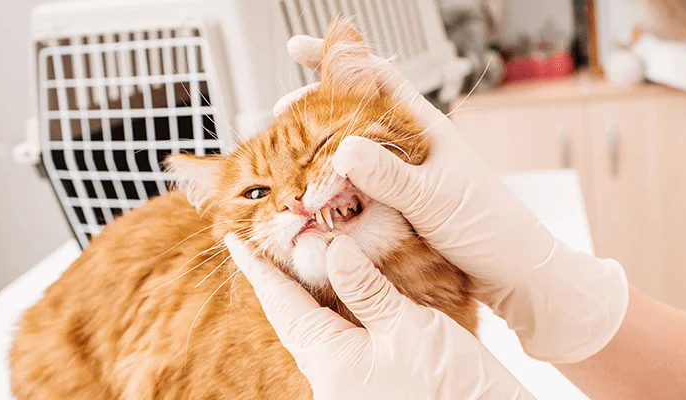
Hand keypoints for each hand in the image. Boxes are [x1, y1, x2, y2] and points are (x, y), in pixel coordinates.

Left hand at [225, 233, 533, 398]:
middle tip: (271, 239)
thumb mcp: (407, 327)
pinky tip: (343, 290)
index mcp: (329, 360)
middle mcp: (328, 376)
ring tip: (301, 256)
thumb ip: (365, 288)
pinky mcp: (367, 384)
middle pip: (293, 316)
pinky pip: (339, 339)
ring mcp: (346, 383)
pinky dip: (335, 309)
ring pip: (316, 327)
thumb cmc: (450, 387)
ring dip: (308, 291)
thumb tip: (332, 249)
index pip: (282, 304)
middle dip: (280, 278)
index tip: (235, 242)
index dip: (258, 270)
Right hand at [277, 35, 628, 363]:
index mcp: (426, 129)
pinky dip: (336, 190)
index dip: (339, 59)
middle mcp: (412, 148)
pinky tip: (317, 198)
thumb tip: (343, 149)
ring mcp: (405, 176)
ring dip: (321, 155)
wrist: (515, 272)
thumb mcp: (436, 199)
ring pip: (353, 154)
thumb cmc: (491, 228)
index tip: (298, 48)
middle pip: (355, 115)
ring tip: (291, 162)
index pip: (378, 79)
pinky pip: (359, 190)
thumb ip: (390, 176)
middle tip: (281, 116)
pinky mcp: (400, 206)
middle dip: (316, 111)